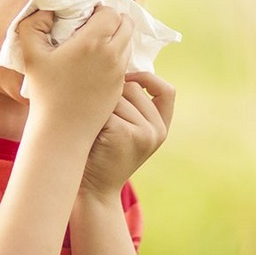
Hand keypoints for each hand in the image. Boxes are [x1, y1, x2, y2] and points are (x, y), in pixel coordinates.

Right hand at [17, 6, 133, 140]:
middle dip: (113, 20)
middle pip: (127, 24)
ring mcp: (119, 72)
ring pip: (128, 43)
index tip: (85, 16)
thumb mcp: (30, 54)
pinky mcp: (120, 86)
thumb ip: (34, 24)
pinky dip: (116, 56)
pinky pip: (125, 62)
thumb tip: (47, 9)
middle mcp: (112, 55)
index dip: (99, 10)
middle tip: (94, 25)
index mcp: (93, 42)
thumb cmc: (44, 91)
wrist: (62, 130)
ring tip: (95, 43)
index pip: (111, 12)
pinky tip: (96, 62)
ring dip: (117, 38)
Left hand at [80, 72, 175, 200]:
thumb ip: (132, 106)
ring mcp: (144, 132)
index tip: (127, 78)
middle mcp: (157, 130)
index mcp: (161, 127)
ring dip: (99, 105)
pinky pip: (105, 106)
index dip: (148, 78)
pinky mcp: (125, 133)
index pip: (167, 91)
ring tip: (92, 128)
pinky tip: (88, 132)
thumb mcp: (126, 130)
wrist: (92, 190)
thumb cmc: (101, 154)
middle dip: (111, 94)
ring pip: (117, 95)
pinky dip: (92, 115)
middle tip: (96, 118)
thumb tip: (118, 64)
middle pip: (133, 87)